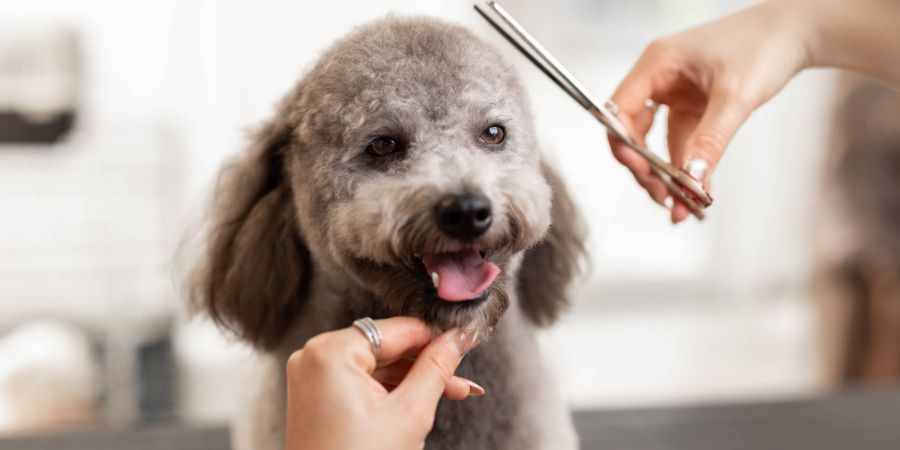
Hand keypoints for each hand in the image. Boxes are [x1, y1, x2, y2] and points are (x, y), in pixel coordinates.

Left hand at [285, 317, 482, 449]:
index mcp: (330, 352)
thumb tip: (459, 337)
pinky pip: (360, 381)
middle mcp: (313, 356)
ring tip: (453, 393)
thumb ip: (437, 368)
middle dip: (426, 363)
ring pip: (376, 365)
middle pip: (386, 347)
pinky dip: (389, 391)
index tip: (467, 339)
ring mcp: (311, 376)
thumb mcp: (410, 412)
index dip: (435, 336)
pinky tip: (420, 400)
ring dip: (412, 379)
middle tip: (464, 377)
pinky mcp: (315, 395)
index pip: (396, 330)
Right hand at [608, 1, 809, 222]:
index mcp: (657, 64)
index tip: (643, 172)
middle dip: (644, 167)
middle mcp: (659, 79)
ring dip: (665, 175)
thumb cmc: (765, 44)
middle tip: (663, 196)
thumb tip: (689, 180)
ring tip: (679, 205)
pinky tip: (694, 194)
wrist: (798, 32)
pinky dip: (686, 169)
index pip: (619, 109)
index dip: (623, 143)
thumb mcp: (736, 95)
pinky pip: (681, 145)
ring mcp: (676, 95)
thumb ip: (709, 140)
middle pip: (632, 131)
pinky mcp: (694, 109)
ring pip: (656, 143)